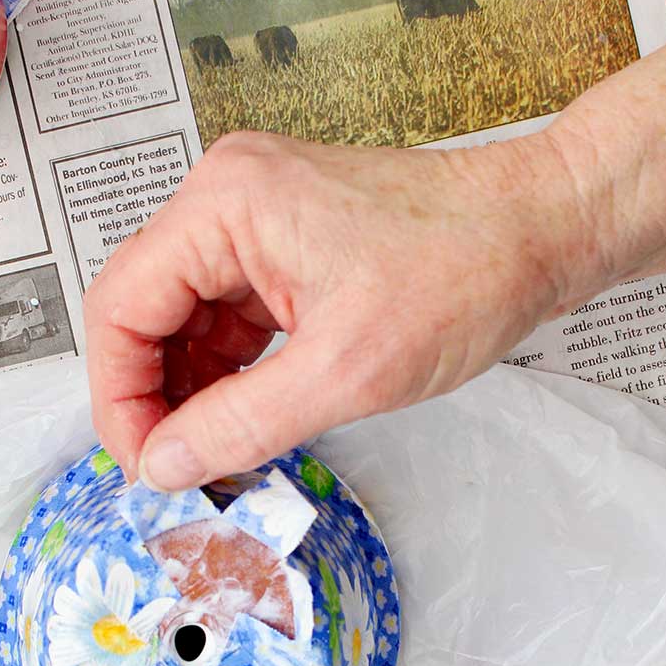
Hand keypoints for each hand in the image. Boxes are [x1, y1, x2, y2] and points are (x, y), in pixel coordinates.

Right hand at [84, 126, 623, 489]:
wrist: (545, 230)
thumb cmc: (465, 273)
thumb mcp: (344, 372)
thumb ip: (239, 424)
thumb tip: (163, 464)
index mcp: (225, 204)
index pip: (120, 307)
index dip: (119, 397)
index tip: (144, 465)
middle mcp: (227, 196)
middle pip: (143, 309)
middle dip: (152, 396)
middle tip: (176, 470)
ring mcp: (256, 216)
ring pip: (184, 317)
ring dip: (190, 387)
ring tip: (213, 452)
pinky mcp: (286, 240)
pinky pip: (228, 311)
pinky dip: (228, 368)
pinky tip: (243, 417)